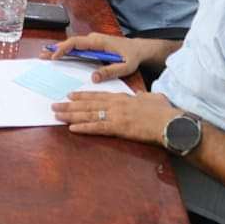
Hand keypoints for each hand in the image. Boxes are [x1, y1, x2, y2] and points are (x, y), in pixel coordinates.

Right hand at [40, 32, 148, 81]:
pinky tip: (58, 56)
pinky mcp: (93, 46)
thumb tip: (93, 78)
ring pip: (72, 44)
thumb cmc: (133, 56)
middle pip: (70, 42)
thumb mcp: (125, 66)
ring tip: (44, 55)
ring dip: (59, 50)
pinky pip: (77, 47)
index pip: (76, 42)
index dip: (64, 49)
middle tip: (42, 55)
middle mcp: (93, 39)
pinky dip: (66, 51)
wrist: (140, 49)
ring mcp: (92, 42)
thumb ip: (110, 71)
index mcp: (99, 42)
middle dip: (56, 49)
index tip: (55, 56)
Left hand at [51, 91, 181, 145]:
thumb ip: (143, 96)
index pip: (97, 95)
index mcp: (122, 98)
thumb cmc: (164, 111)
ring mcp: (115, 116)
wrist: (169, 121)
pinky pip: (96, 128)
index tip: (69, 95)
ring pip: (87, 114)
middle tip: (54, 105)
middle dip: (69, 105)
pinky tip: (71, 128)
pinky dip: (83, 128)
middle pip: (87, 104)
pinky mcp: (118, 128)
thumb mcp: (152, 98)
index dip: (82, 96)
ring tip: (57, 115)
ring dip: (70, 115)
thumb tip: (140, 96)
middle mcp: (115, 104)